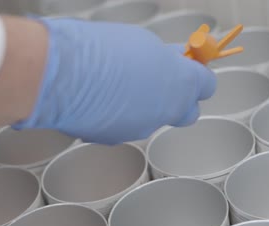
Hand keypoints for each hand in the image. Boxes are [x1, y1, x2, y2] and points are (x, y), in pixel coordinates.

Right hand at [14, 18, 215, 143]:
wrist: (62, 75)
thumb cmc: (99, 51)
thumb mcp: (142, 42)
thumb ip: (164, 58)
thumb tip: (171, 60)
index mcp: (180, 83)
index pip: (206, 85)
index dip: (197, 76)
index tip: (190, 68)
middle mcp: (166, 112)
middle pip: (187, 113)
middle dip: (179, 100)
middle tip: (162, 82)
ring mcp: (141, 128)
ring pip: (152, 119)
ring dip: (143, 106)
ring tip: (117, 86)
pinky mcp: (115, 138)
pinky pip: (125, 125)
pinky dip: (118, 115)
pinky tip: (100, 99)